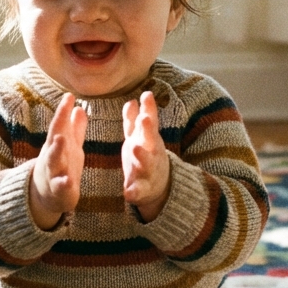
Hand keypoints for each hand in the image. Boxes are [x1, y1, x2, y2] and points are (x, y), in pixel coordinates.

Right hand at [30, 93, 85, 229]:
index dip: (63, 110)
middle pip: (54, 137)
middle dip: (59, 123)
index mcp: (57, 144)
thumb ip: (75, 129)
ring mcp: (54, 172)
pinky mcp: (59, 190)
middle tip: (66, 108)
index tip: (69, 95)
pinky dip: (64, 184)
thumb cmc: (61, 166)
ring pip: (53, 160)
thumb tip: (79, 107)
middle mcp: (53, 155)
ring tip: (62, 139)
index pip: (59, 124)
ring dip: (57, 149)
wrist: (47, 195)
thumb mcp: (70, 147)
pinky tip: (69, 181)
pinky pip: (60, 187)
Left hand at [122, 91, 170, 221]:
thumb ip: (135, 120)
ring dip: (142, 156)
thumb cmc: (146, 156)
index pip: (149, 122)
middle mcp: (151, 153)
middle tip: (145, 118)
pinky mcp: (142, 189)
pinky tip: (128, 193)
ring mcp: (148, 171)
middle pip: (151, 139)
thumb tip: (132, 100)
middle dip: (148, 129)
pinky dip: (133, 192)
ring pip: (146, 164)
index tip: (146, 94)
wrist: (159, 185)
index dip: (148, 108)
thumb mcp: (141, 138)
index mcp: (148, 140)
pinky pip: (138, 191)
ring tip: (135, 148)